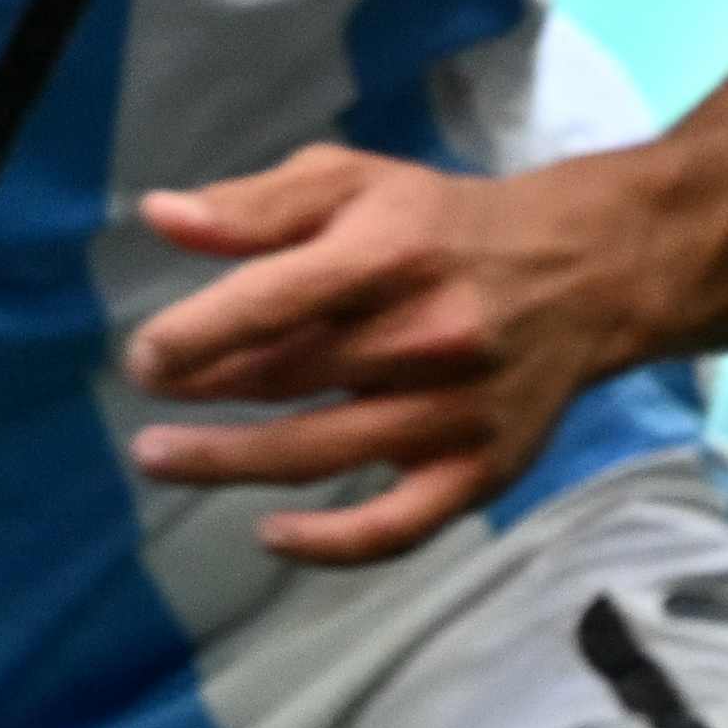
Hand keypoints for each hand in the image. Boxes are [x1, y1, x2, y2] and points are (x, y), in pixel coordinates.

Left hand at [124, 145, 655, 566]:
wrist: (583, 273)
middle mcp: (429, 336)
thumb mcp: (351, 183)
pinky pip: (401, 526)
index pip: (273, 300)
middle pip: (286, 377)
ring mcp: (458, 411)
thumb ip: (254, 204)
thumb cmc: (439, 225)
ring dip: (228, 462)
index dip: (194, 334)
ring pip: (322, 452)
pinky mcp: (484, 468)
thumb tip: (161, 217)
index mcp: (390, 255)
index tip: (143, 356)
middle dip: (200, 388)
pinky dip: (332, 543)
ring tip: (158, 456)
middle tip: (148, 388)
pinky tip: (270, 535)